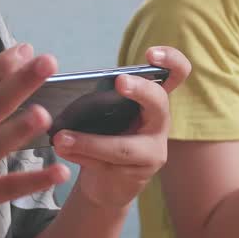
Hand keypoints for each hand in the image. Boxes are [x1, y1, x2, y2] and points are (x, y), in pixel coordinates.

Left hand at [52, 46, 191, 209]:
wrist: (107, 182)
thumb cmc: (105, 135)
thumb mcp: (107, 112)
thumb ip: (101, 98)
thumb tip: (70, 87)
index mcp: (153, 98)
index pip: (177, 73)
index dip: (171, 60)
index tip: (150, 55)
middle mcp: (160, 122)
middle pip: (159, 103)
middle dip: (140, 90)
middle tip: (119, 81)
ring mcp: (153, 152)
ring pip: (124, 147)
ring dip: (89, 142)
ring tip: (61, 138)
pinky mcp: (137, 175)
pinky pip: (108, 166)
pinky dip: (81, 157)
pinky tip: (63, 151)